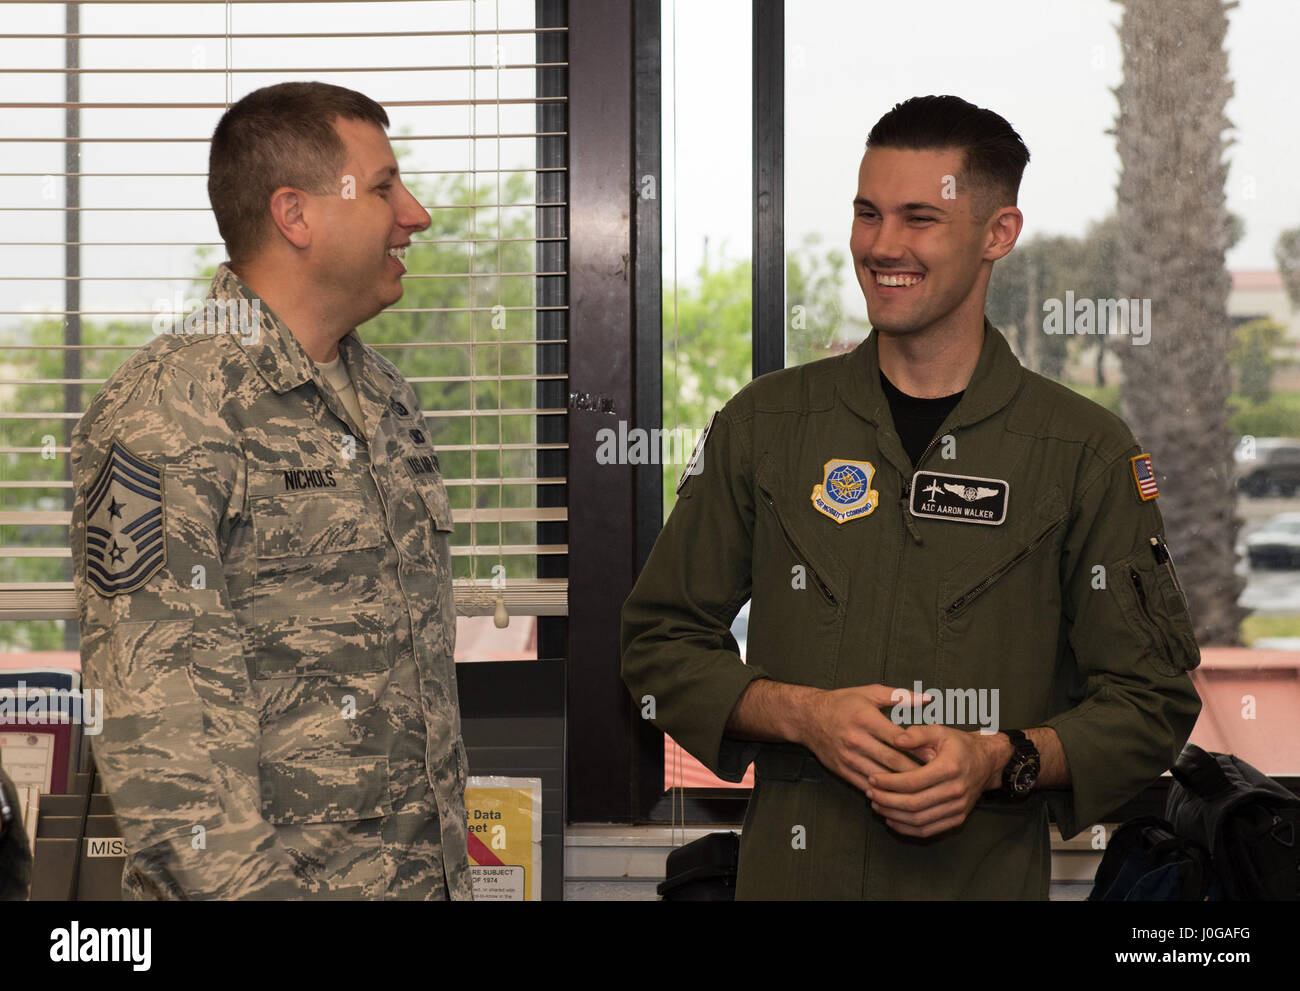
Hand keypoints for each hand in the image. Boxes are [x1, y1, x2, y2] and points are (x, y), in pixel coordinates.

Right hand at [798, 684, 936, 793]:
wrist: (807, 717)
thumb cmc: (842, 702)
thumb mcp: (869, 693)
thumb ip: (899, 696)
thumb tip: (927, 699)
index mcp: (865, 718)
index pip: (898, 738)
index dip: (919, 748)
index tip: (938, 756)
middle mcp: (856, 739)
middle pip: (892, 761)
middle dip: (917, 771)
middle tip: (937, 778)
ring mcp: (848, 757)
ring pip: (881, 776)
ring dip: (902, 785)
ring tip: (923, 790)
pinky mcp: (841, 769)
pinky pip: (866, 785)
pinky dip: (883, 792)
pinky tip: (898, 795)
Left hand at [863, 726, 1004, 837]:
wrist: (987, 762)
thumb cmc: (959, 745)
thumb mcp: (940, 731)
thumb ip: (917, 734)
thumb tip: (895, 740)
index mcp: (949, 768)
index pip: (913, 781)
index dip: (889, 782)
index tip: (872, 778)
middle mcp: (955, 791)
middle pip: (914, 804)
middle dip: (887, 800)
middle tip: (870, 793)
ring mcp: (958, 808)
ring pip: (919, 820)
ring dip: (894, 815)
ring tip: (876, 804)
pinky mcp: (958, 819)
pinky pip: (929, 830)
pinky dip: (907, 828)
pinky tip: (891, 819)